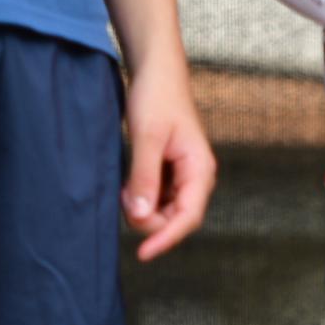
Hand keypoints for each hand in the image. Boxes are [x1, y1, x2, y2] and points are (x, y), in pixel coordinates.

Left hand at [120, 66, 215, 261]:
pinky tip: (128, 183)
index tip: (142, 253)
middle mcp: (195, 176)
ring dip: (143, 208)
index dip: (166, 238)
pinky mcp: (169, 171)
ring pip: (163, 210)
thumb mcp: (147, 138)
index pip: (188, 217)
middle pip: (175, 218)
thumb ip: (144, 178)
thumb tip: (139, 216)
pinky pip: (156, 197)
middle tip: (124, 197)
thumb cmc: (157, 98)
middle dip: (148, 219)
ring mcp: (182, 175)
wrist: (156, 71)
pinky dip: (140, 197)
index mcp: (200, 170)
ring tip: (125, 186)